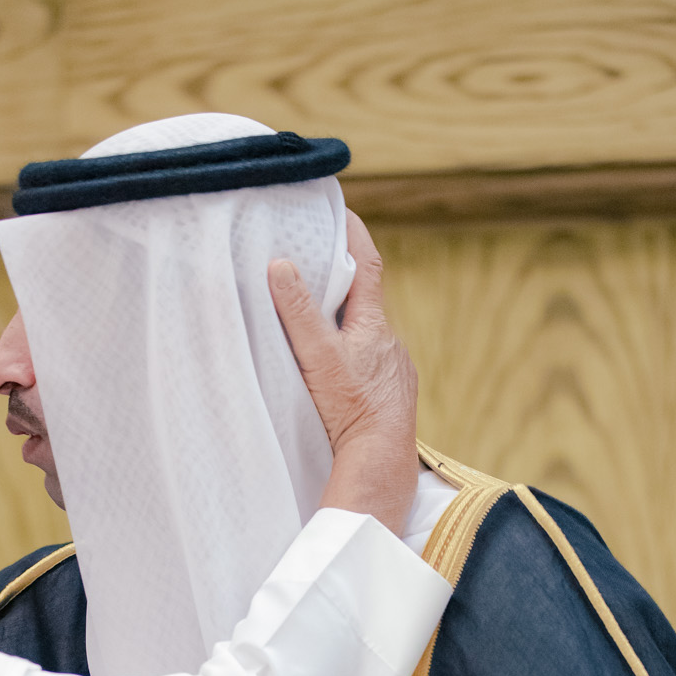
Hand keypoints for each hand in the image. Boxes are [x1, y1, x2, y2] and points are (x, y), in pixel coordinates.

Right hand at [268, 211, 417, 536]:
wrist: (381, 464)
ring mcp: (394, 372)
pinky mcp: (393, 400)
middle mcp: (390, 343)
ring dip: (347, 330)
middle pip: (366, 302)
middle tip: (317, 268)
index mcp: (373, 324)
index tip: (340, 211)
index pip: (367, 263)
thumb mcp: (318, 357)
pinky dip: (354, 362)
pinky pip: (372, 369)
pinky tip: (339, 378)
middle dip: (343, 285)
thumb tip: (280, 265)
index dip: (354, 233)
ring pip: (369, 339)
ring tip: (319, 330)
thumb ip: (298, 313)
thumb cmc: (352, 410)